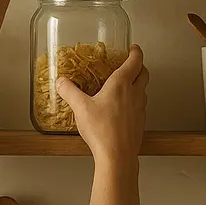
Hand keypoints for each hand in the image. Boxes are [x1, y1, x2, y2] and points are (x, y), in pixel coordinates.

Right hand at [56, 45, 148, 164]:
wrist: (117, 156)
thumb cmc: (102, 131)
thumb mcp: (80, 108)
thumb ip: (69, 92)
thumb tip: (61, 82)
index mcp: (121, 85)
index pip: (135, 61)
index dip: (135, 52)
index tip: (134, 48)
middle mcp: (134, 95)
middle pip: (144, 74)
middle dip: (139, 66)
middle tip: (131, 64)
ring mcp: (140, 110)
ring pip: (144, 90)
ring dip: (138, 84)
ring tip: (126, 85)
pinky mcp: (139, 123)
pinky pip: (140, 107)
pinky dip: (135, 102)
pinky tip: (123, 109)